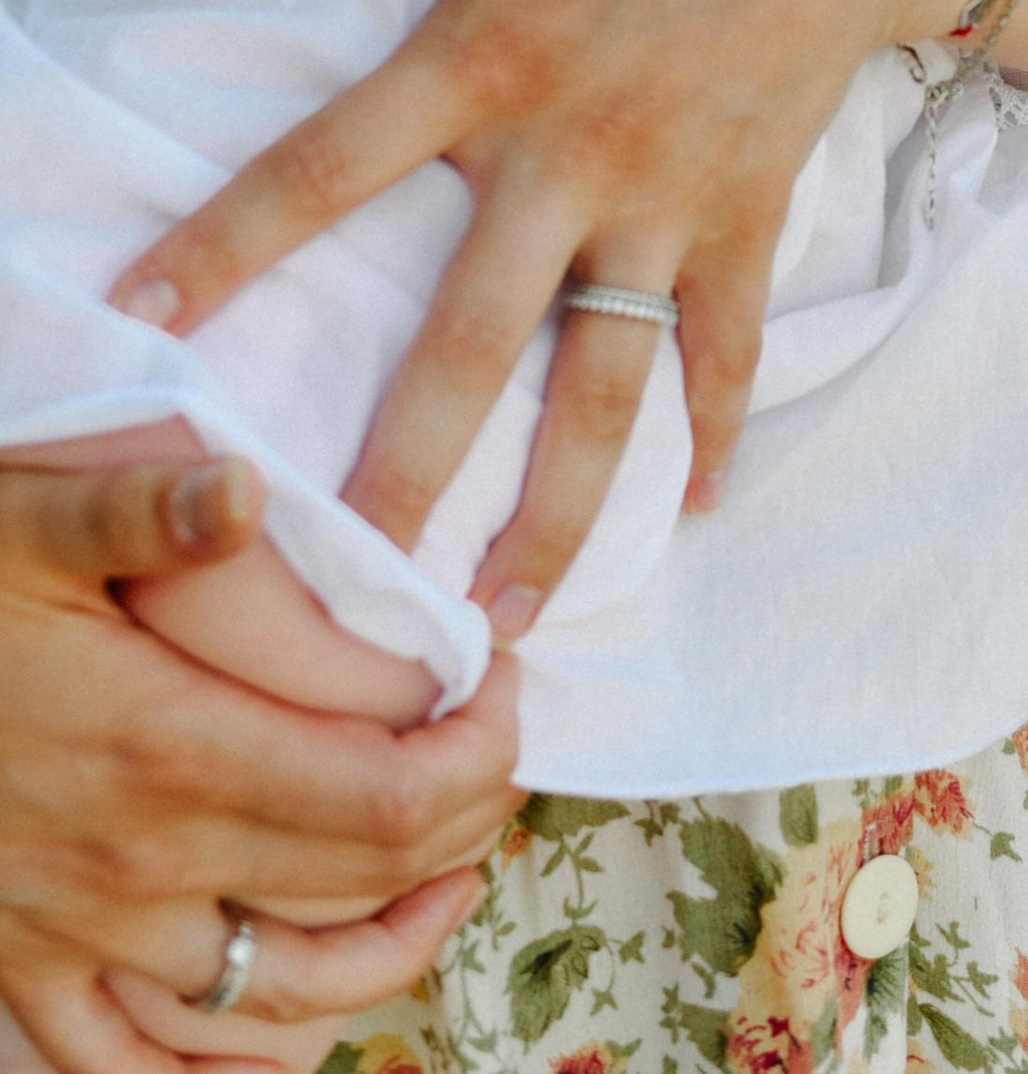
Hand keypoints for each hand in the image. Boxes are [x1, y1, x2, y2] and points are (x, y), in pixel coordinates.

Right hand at [0, 454, 507, 1073]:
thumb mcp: (27, 523)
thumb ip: (142, 508)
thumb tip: (244, 484)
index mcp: (169, 755)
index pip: (390, 799)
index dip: (481, 759)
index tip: (508, 690)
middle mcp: (140, 873)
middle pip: (360, 892)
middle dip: (462, 832)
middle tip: (496, 764)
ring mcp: (78, 943)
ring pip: (276, 1001)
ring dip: (383, 953)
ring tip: (443, 880)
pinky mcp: (22, 977)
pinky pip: (138, 1069)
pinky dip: (229, 1068)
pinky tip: (283, 1037)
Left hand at [109, 0, 1021, 640]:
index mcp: (490, 52)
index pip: (328, 166)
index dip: (227, 244)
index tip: (142, 325)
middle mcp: (574, 150)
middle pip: (471, 340)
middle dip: (403, 469)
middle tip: (348, 586)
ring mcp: (671, 196)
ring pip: (602, 382)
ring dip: (556, 506)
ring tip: (506, 615)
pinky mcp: (751, 209)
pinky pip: (729, 342)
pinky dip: (716, 427)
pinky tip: (690, 507)